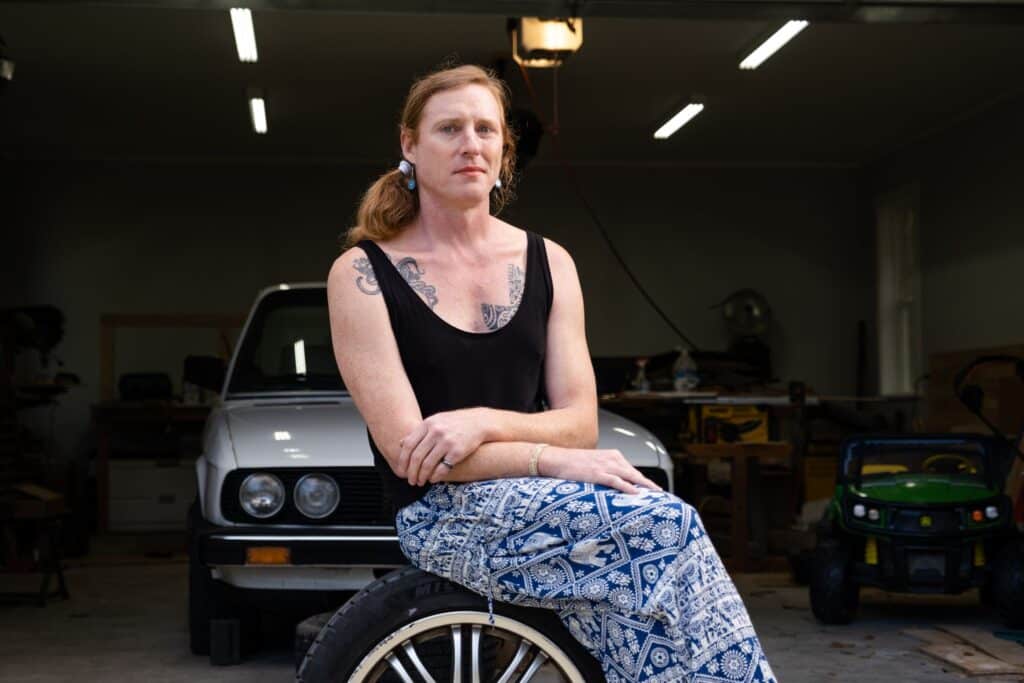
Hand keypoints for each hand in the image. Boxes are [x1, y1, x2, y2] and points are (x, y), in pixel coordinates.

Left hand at [399, 408, 488, 485]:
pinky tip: (433, 479)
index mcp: (428, 424)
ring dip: (421, 476)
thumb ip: (419, 432)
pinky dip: (435, 476)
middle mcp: (436, 432)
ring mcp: (447, 441)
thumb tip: (401, 443)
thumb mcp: (436, 421)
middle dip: (411, 472)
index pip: (408, 445)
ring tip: (420, 482)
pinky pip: (442, 468)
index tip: (401, 471)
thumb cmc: (455, 423)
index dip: (402, 461)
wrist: (479, 422)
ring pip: (427, 464)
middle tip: (410, 480)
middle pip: (416, 457)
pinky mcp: (458, 451)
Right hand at [538, 446, 662, 494]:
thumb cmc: (572, 463)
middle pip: (635, 473)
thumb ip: (606, 471)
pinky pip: (617, 481)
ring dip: (644, 486)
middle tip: (660, 493)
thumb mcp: (594, 464)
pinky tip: (637, 493)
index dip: (643, 480)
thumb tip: (615, 484)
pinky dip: (628, 487)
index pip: (632, 469)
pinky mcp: (598, 473)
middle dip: (648, 484)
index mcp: (612, 455)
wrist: (556, 459)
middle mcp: (612, 458)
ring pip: (630, 476)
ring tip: (654, 495)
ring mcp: (605, 466)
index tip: (653, 489)